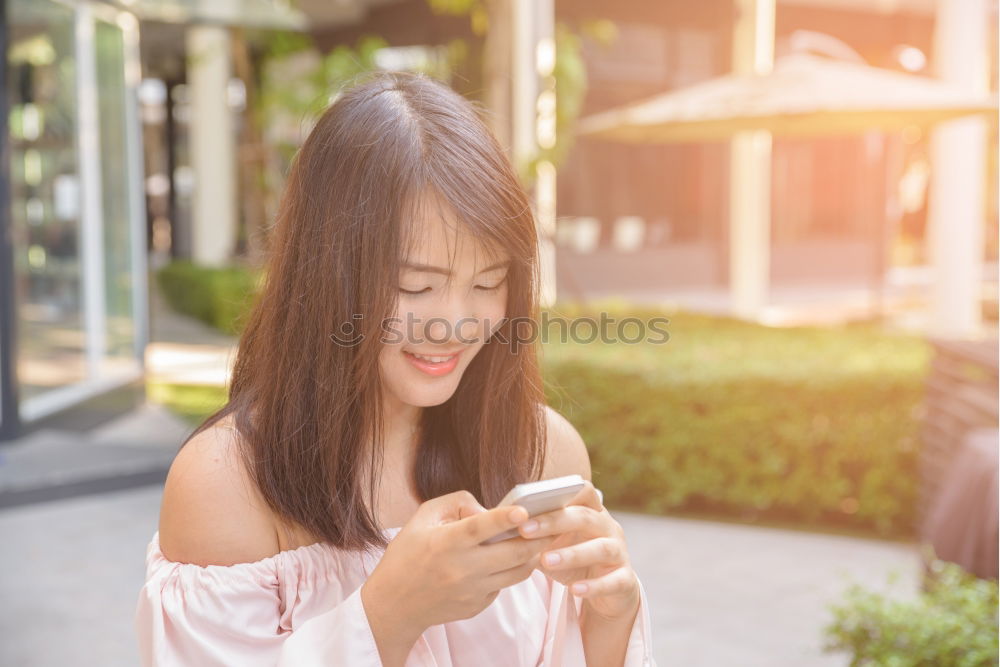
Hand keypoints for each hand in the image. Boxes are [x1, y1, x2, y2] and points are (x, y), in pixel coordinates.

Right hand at [363, 490, 559, 632]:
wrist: (394, 604)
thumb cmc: (408, 553)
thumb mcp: (423, 517)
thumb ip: (457, 502)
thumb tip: (488, 509)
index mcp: (446, 542)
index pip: (479, 528)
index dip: (503, 518)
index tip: (524, 510)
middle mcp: (461, 568)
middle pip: (513, 554)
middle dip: (539, 537)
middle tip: (555, 523)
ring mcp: (471, 591)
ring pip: (518, 572)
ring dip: (533, 555)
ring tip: (542, 539)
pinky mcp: (477, 606)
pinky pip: (504, 585)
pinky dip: (511, 571)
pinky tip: (511, 559)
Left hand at [516, 480, 639, 620]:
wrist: (608, 593)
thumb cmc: (574, 560)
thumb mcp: (553, 544)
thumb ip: (532, 534)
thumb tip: (492, 522)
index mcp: (591, 512)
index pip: (583, 491)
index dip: (557, 493)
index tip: (526, 504)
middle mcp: (608, 527)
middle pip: (585, 517)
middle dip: (555, 521)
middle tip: (525, 530)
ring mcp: (619, 553)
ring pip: (600, 548)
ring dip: (572, 553)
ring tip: (546, 560)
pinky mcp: (625, 580)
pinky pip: (613, 581)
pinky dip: (594, 585)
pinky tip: (575, 589)